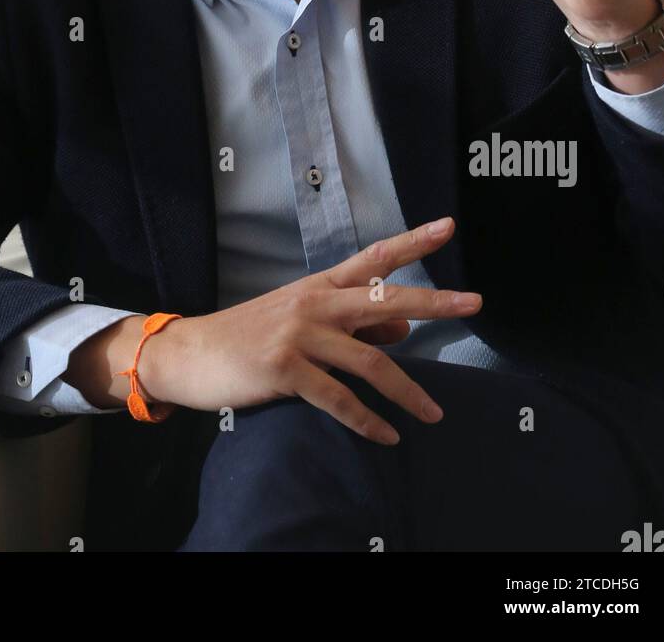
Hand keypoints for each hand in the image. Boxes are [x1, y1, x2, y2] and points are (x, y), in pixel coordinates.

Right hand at [138, 216, 481, 444]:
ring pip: (370, 362)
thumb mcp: (300, 321)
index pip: (374, 257)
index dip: (413, 241)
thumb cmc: (248, 338)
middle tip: (475, 303)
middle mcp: (314, 303)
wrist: (189, 354)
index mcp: (319, 286)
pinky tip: (387, 437)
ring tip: (434, 414)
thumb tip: (402, 329)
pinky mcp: (285, 369)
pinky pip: (339, 399)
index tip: (448, 226)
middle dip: (435, 302)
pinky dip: (368, 422)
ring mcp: (300, 335)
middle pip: (385, 298)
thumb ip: (351, 324)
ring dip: (408, 392)